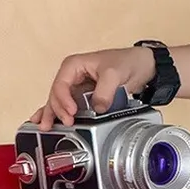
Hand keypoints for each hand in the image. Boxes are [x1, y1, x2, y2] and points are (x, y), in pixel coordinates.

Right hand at [30, 47, 156, 130]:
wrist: (143, 65)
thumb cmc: (127, 61)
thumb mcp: (114, 74)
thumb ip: (104, 92)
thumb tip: (97, 108)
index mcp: (74, 65)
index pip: (61, 85)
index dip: (64, 100)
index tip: (72, 112)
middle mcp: (72, 76)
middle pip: (56, 95)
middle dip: (56, 110)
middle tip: (65, 123)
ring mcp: (78, 87)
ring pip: (59, 102)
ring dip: (53, 114)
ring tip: (46, 127)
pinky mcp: (85, 96)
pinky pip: (69, 106)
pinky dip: (59, 113)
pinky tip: (49, 122)